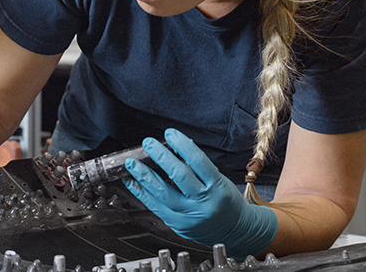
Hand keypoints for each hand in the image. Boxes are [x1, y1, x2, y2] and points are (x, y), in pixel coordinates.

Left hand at [124, 130, 276, 258]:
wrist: (234, 231)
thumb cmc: (226, 202)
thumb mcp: (220, 180)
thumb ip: (199, 167)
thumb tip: (178, 146)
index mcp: (217, 187)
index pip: (198, 161)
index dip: (182, 145)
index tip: (169, 134)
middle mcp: (204, 202)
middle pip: (178, 176)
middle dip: (160, 157)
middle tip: (148, 144)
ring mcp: (189, 215)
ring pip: (162, 193)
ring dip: (144, 175)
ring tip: (132, 163)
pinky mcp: (177, 225)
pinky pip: (155, 207)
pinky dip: (141, 193)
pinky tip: (132, 182)